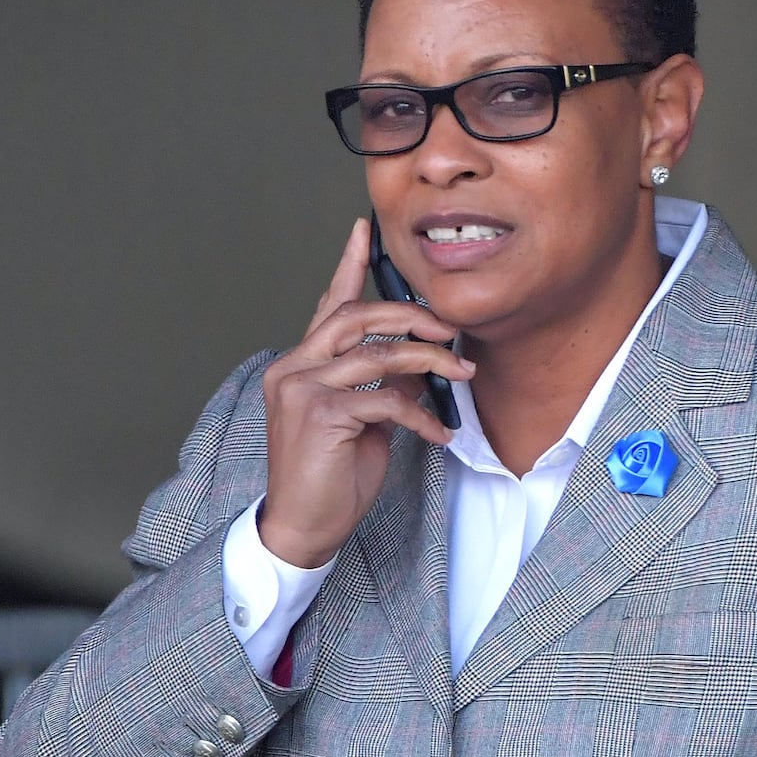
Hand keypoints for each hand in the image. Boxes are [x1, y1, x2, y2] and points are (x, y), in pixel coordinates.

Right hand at [258, 218, 473, 567]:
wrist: (303, 527)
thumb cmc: (331, 477)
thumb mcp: (362, 421)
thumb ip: (380, 384)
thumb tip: (419, 362)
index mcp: (300, 363)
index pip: (328, 304)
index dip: (347, 264)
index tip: (363, 229)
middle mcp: (293, 366)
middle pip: (358, 315)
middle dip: (412, 316)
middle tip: (451, 329)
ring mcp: (303, 388)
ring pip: (379, 353)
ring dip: (431, 361)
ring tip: (463, 372)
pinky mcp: (320, 414)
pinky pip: (386, 398)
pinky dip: (421, 413)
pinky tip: (440, 432)